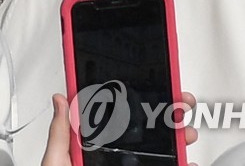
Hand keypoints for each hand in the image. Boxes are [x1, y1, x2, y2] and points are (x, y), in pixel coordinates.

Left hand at [43, 92, 199, 165]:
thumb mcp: (57, 160)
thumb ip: (61, 132)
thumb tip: (60, 100)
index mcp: (92, 147)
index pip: (115, 119)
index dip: (133, 102)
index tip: (149, 87)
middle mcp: (112, 158)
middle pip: (143, 134)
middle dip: (164, 117)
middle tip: (179, 106)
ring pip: (158, 153)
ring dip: (176, 140)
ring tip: (186, 133)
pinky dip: (179, 164)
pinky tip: (186, 161)